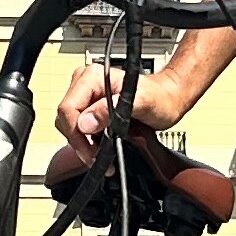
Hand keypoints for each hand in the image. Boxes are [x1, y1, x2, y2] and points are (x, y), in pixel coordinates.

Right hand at [55, 60, 181, 149]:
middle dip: (79, 142)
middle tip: (96, 158)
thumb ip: (110, 111)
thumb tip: (85, 123)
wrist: (169, 98)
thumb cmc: (160, 97)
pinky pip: (78, 127)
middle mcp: (85, 83)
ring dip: (82, 144)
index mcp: (92, 77)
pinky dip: (86, 142)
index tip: (90, 152)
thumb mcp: (141, 103)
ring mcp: (86, 95)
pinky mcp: (90, 107)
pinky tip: (100, 150)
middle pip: (66, 118)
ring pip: (70, 125)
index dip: (76, 134)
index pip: (68, 108)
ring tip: (100, 156)